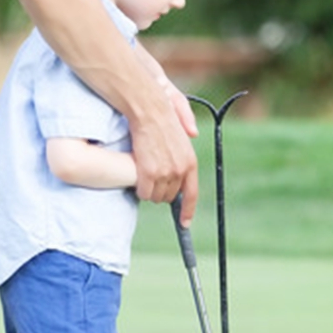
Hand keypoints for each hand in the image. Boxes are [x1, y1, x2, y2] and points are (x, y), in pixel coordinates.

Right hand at [129, 100, 198, 221]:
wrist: (149, 110)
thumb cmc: (163, 115)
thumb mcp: (183, 125)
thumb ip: (189, 130)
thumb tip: (194, 134)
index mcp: (190, 161)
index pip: (191, 194)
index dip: (187, 210)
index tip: (184, 222)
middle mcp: (180, 170)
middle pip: (170, 197)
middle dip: (161, 192)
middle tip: (153, 177)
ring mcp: (165, 172)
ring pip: (156, 196)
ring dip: (150, 190)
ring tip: (146, 173)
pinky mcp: (149, 173)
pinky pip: (144, 193)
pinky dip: (140, 189)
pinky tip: (138, 177)